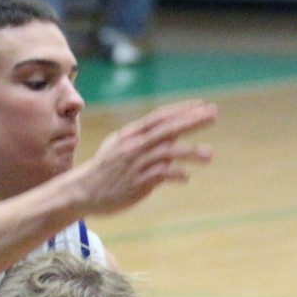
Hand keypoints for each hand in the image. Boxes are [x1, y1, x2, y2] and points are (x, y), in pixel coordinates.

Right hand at [75, 99, 216, 213]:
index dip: (183, 109)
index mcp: (131, 133)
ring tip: (210, 155)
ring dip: (191, 152)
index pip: (161, 116)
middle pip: (168, 129)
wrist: (82, 191)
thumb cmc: (104, 169)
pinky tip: (186, 177)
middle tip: (213, 115)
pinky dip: (176, 175)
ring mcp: (137, 164)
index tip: (203, 105)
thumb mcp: (120, 146)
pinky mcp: (138, 183)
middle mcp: (135, 145)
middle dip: (192, 121)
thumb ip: (144, 139)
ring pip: (168, 152)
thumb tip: (171, 135)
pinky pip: (162, 175)